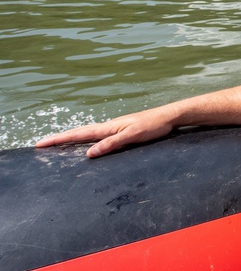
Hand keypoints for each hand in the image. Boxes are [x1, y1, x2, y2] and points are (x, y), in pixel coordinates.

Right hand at [35, 106, 177, 157]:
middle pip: (79, 132)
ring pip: (88, 133)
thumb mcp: (132, 135)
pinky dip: (86, 139)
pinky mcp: (122, 130)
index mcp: (108, 127)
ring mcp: (115, 128)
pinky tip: (88, 143)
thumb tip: (89, 154)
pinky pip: (98, 135)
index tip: (40, 143)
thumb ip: (111, 144)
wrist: (169, 116)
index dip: (59, 139)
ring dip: (72, 138)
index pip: (78, 134)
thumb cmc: (153, 125)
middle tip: (42, 144)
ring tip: (58, 144)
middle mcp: (108, 127)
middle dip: (60, 139)